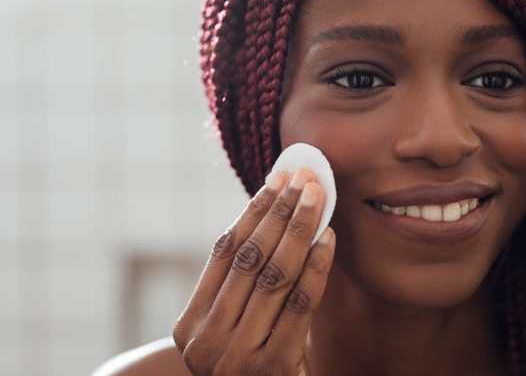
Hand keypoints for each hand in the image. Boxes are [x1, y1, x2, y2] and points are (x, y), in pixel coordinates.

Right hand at [173, 169, 335, 375]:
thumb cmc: (250, 365)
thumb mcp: (234, 330)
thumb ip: (242, 287)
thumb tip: (273, 215)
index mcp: (189, 327)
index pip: (223, 253)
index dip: (253, 212)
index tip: (276, 180)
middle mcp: (206, 342)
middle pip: (249, 258)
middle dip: (280, 212)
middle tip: (303, 178)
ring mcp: (237, 358)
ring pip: (274, 275)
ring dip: (299, 230)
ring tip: (317, 197)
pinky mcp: (274, 368)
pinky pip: (299, 303)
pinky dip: (315, 266)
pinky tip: (328, 238)